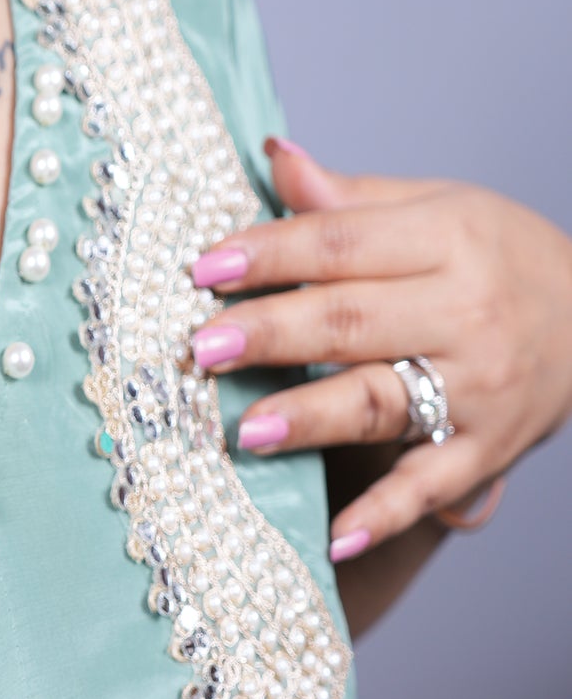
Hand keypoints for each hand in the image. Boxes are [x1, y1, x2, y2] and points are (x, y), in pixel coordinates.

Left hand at [188, 138, 571, 556]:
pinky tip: (335, 540)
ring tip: (246, 430)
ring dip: (312, 417)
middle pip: (352, 321)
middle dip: (273, 333)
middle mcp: (466, 310)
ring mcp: (477, 386)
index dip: (270, 254)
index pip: (340, 245)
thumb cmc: (496, 259)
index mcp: (447, 237)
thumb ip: (348, 201)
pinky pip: (429, 486)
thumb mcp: (437, 210)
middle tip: (203, 347)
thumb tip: (273, 158)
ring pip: (382, 400)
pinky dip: (384, 517)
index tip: (203, 268)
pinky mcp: (485, 448)